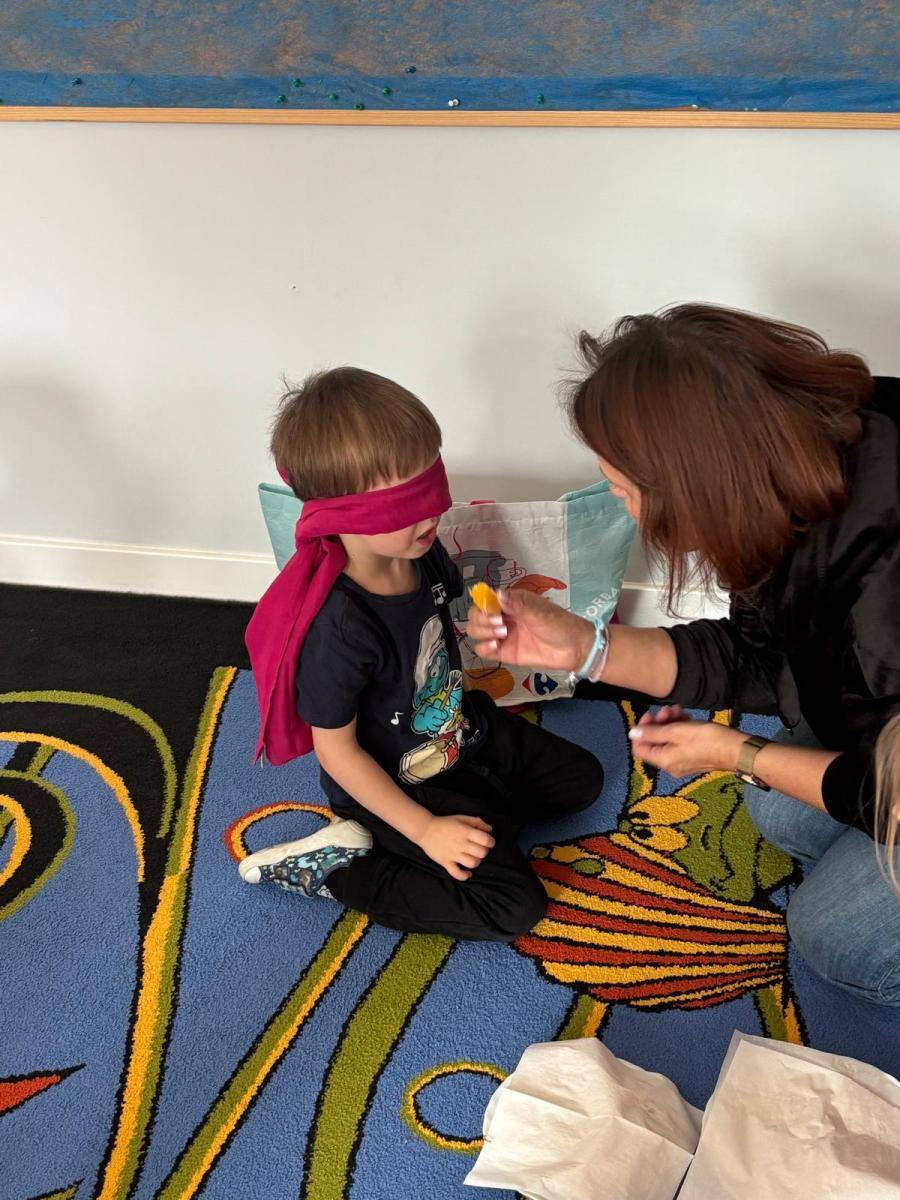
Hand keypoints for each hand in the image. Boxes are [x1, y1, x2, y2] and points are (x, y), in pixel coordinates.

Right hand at [417, 814, 494, 880]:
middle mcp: (460, 843)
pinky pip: (457, 874)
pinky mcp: (445, 862)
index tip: (488, 842)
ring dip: (476, 862)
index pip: (485, 840)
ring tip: (473, 858)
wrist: (425, 830)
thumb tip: (490, 829)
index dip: (490, 841)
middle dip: (484, 852)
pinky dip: (464, 876)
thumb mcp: (462, 818)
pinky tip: (468, 873)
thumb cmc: (446, 823)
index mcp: (465, 831)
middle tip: (480, 849)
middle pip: (481, 853)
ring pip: (472, 863)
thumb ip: (477, 822)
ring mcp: (452, 854)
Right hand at [467, 587, 593, 672]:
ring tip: (500, 636)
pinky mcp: (504, 652)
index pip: (485, 600)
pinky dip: (483, 648)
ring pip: (476, 632)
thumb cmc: (559, 624)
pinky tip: (495, 647)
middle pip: (476, 616)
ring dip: (482, 632)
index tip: (495, 612)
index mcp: (511, 602)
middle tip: (501, 626)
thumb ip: (517, 604)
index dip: (483, 605)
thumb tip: (497, 594)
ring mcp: (502, 635)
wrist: (573, 649)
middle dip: (482, 620)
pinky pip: (483, 650)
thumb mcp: (540, 611)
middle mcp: (503, 617)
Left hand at [628, 711, 744, 776]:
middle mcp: (670, 765)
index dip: (642, 730)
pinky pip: (679, 744)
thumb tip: (632, 733)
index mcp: (664, 760)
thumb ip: (653, 732)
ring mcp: (683, 763)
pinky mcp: (694, 758)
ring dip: (670, 724)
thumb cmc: (708, 739)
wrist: (737, 750)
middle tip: (668, 710)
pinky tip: (687, 718)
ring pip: (667, 741)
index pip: (639, 748)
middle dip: (658, 723)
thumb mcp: (677, 731)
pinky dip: (680, 730)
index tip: (650, 715)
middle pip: (654, 743)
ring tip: (679, 711)